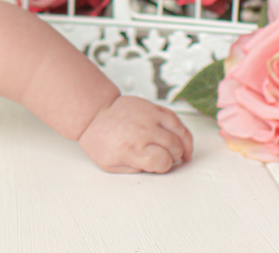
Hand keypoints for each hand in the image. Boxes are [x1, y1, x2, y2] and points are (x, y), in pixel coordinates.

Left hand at [78, 95, 193, 172]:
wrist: (94, 114)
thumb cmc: (101, 140)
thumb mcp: (111, 165)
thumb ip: (135, 170)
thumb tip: (156, 169)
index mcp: (131, 149)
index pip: (162, 161)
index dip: (164, 166)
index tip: (160, 166)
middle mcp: (142, 131)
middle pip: (174, 147)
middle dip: (175, 157)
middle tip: (168, 159)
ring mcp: (149, 116)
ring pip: (179, 131)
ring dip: (183, 144)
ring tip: (182, 152)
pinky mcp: (152, 107)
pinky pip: (175, 118)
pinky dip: (182, 130)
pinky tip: (181, 138)